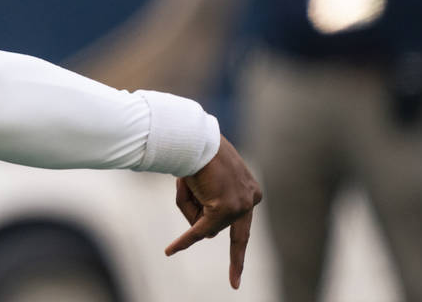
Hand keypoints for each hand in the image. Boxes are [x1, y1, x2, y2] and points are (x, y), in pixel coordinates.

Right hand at [165, 136, 262, 289]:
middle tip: (234, 283)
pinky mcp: (223, 210)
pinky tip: (170, 250)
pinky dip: (183, 240)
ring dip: (190, 210)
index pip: (244, 223)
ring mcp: (240, 206)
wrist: (195, 138)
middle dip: (234, 258)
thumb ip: (207, 208)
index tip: (241, 263)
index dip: (240, 245)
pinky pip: (199, 230)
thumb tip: (206, 235)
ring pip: (207, 226)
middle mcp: (251, 200)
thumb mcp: (205, 182)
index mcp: (251, 191)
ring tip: (185, 183)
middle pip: (231, 233)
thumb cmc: (197, 154)